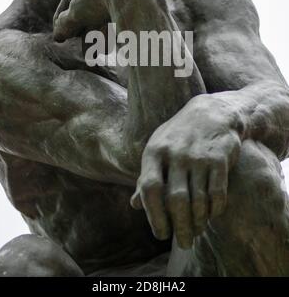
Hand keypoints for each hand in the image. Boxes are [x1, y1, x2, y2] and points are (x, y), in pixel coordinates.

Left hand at [130, 94, 240, 248]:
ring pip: (198, 199)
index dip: (153, 215)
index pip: (150, 188)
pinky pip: (217, 193)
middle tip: (183, 242)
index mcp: (155, 151)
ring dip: (198, 221)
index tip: (160, 234)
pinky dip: (215, 209)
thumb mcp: (158, 149)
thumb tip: (134, 205)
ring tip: (196, 231)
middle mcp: (176, 153)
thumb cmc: (179, 136)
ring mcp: (198, 156)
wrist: (212, 113)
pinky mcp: (220, 158)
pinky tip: (212, 215)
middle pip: (176, 200)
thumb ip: (147, 176)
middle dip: (180, 226)